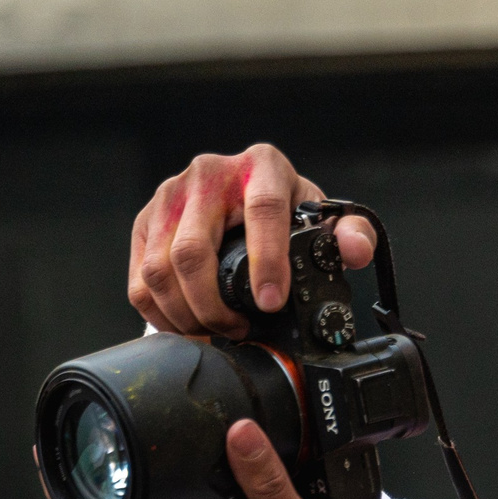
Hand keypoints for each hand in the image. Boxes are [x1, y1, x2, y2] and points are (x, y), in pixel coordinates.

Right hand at [130, 145, 377, 336]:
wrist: (240, 198)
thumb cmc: (285, 212)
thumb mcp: (319, 219)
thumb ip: (350, 235)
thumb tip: (356, 249)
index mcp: (261, 166)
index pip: (261, 210)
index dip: (266, 262)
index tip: (271, 302)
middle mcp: (208, 174)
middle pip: (193, 250)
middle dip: (214, 305)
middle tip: (237, 330)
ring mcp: (169, 196)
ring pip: (161, 269)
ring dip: (186, 314)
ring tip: (214, 331)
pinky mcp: (145, 223)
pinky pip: (141, 279)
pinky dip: (160, 313)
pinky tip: (187, 325)